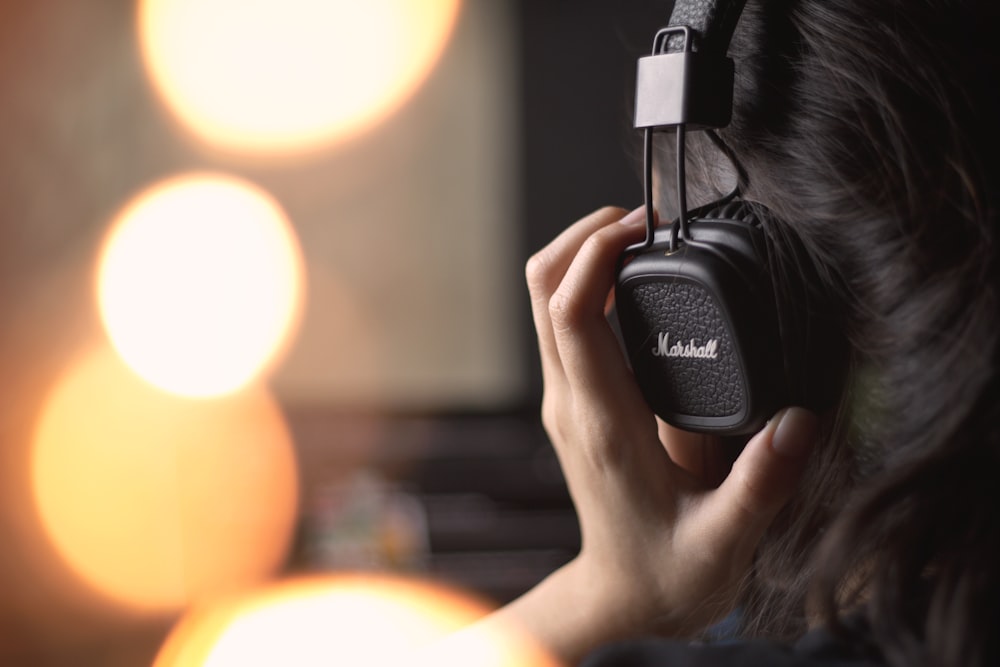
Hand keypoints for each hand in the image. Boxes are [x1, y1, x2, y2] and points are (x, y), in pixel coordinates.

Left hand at [506, 206, 818, 662]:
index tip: (644, 227)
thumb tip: (799, 423)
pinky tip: (637, 282)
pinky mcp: (575, 400)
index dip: (596, 254)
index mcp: (602, 422)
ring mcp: (566, 398)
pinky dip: (590, 283)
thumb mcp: (724, 541)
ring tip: (643, 238)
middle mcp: (571, 401)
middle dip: (583, 235)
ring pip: (544, 298)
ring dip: (582, 254)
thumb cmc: (668, 571)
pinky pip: (565, 321)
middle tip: (645, 220)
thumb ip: (762, 485)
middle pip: (542, 288)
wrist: (625, 595)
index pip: (571, 314)